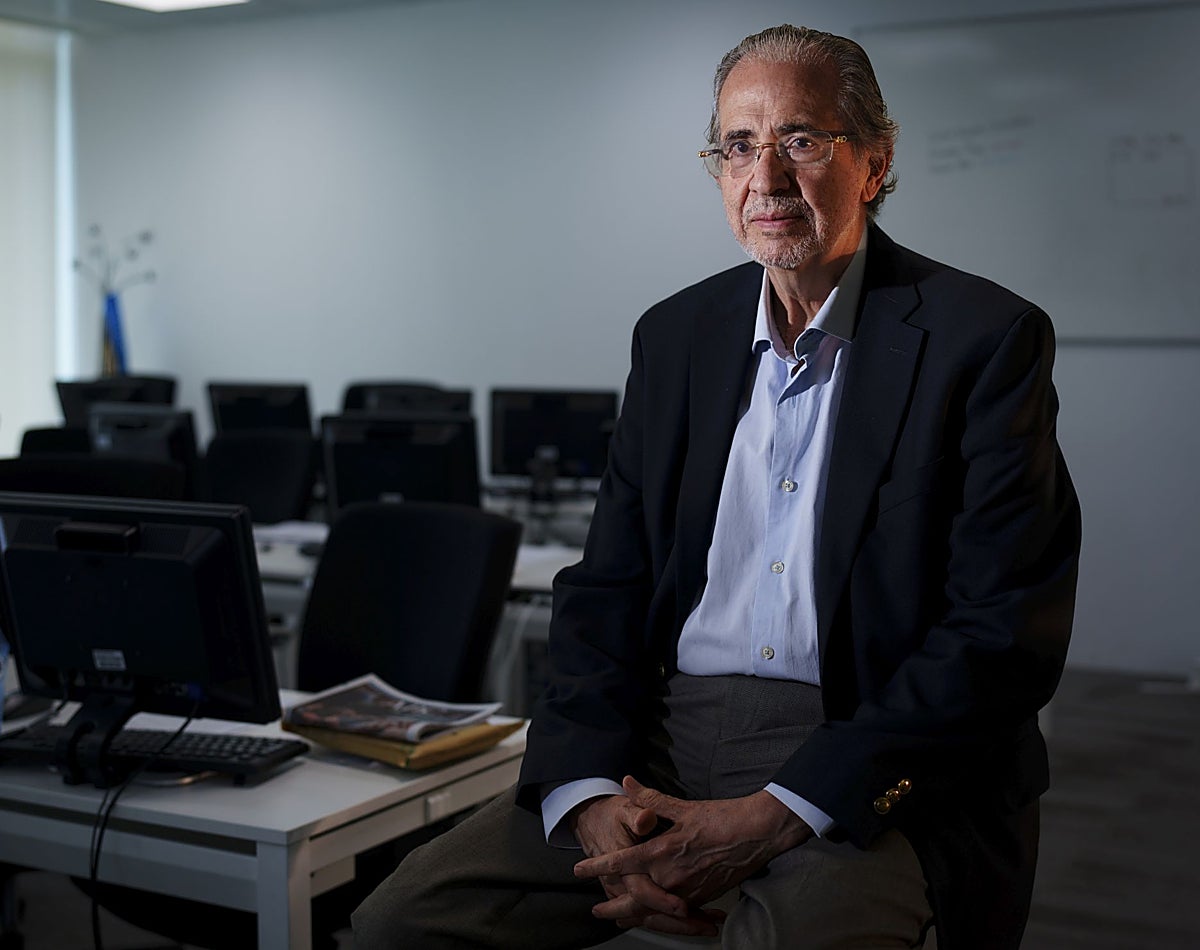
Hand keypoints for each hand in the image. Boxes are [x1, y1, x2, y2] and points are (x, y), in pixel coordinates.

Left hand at [574, 776, 812, 923]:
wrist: (758, 834)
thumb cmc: (721, 817)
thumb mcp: (682, 806)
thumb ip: (650, 799)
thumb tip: (626, 782)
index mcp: (663, 851)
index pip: (622, 862)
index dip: (597, 867)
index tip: (579, 871)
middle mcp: (672, 877)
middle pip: (633, 899)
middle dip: (612, 907)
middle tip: (596, 912)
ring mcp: (687, 891)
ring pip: (653, 911)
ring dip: (634, 916)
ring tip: (618, 919)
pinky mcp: (702, 898)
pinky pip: (674, 912)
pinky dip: (659, 916)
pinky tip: (652, 917)